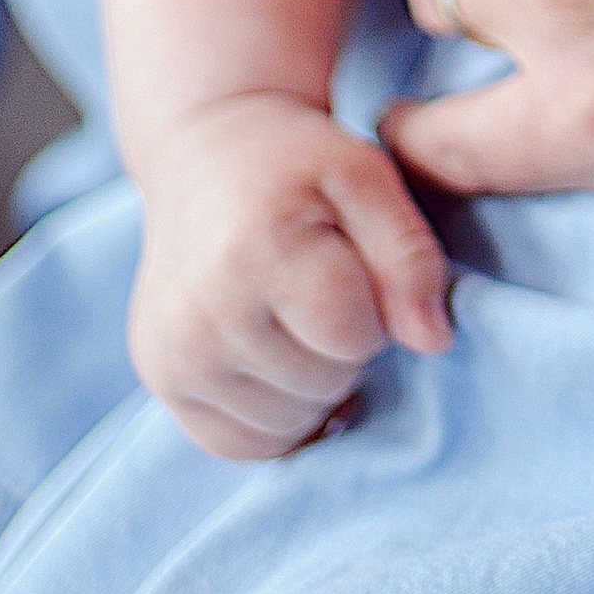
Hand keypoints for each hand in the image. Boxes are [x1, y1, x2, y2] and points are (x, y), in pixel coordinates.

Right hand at [128, 94, 452, 460]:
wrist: (205, 151)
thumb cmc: (297, 161)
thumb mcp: (366, 175)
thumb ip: (410, 255)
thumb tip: (433, 342)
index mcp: (259, 250)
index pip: (353, 336)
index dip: (376, 310)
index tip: (357, 268)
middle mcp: (203, 311)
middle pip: (322, 383)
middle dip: (344, 347)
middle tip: (324, 288)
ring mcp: (173, 352)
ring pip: (287, 423)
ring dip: (312, 384)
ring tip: (298, 318)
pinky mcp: (160, 377)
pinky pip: (238, 443)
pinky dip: (273, 415)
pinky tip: (277, 359)